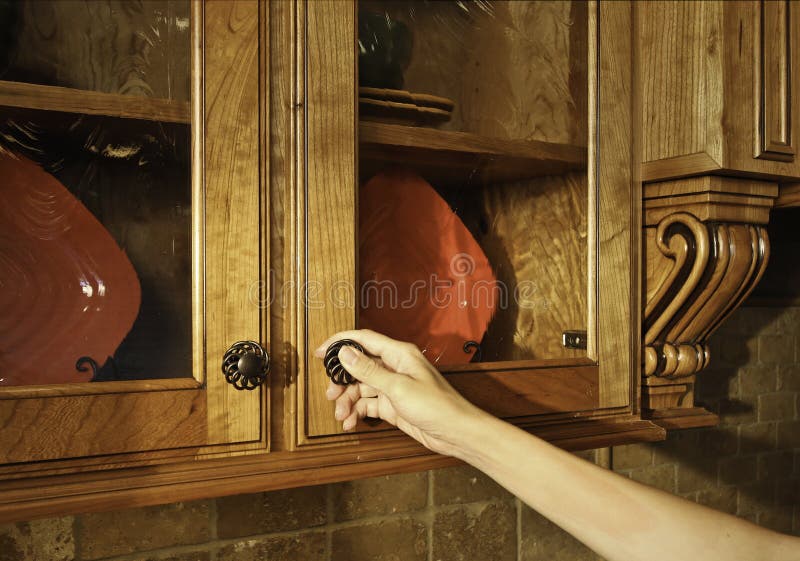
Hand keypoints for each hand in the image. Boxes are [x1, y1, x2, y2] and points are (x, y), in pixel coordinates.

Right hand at [314, 330, 487, 456]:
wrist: (456, 433)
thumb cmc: (437, 406)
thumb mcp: (398, 388)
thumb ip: (369, 371)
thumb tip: (345, 353)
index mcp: (399, 354)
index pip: (364, 340)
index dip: (340, 343)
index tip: (320, 352)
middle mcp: (395, 367)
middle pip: (359, 366)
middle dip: (342, 380)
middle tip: (331, 394)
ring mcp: (393, 387)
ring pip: (362, 388)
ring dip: (348, 400)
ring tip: (341, 414)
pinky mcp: (393, 405)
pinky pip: (369, 404)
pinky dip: (358, 412)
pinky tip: (350, 422)